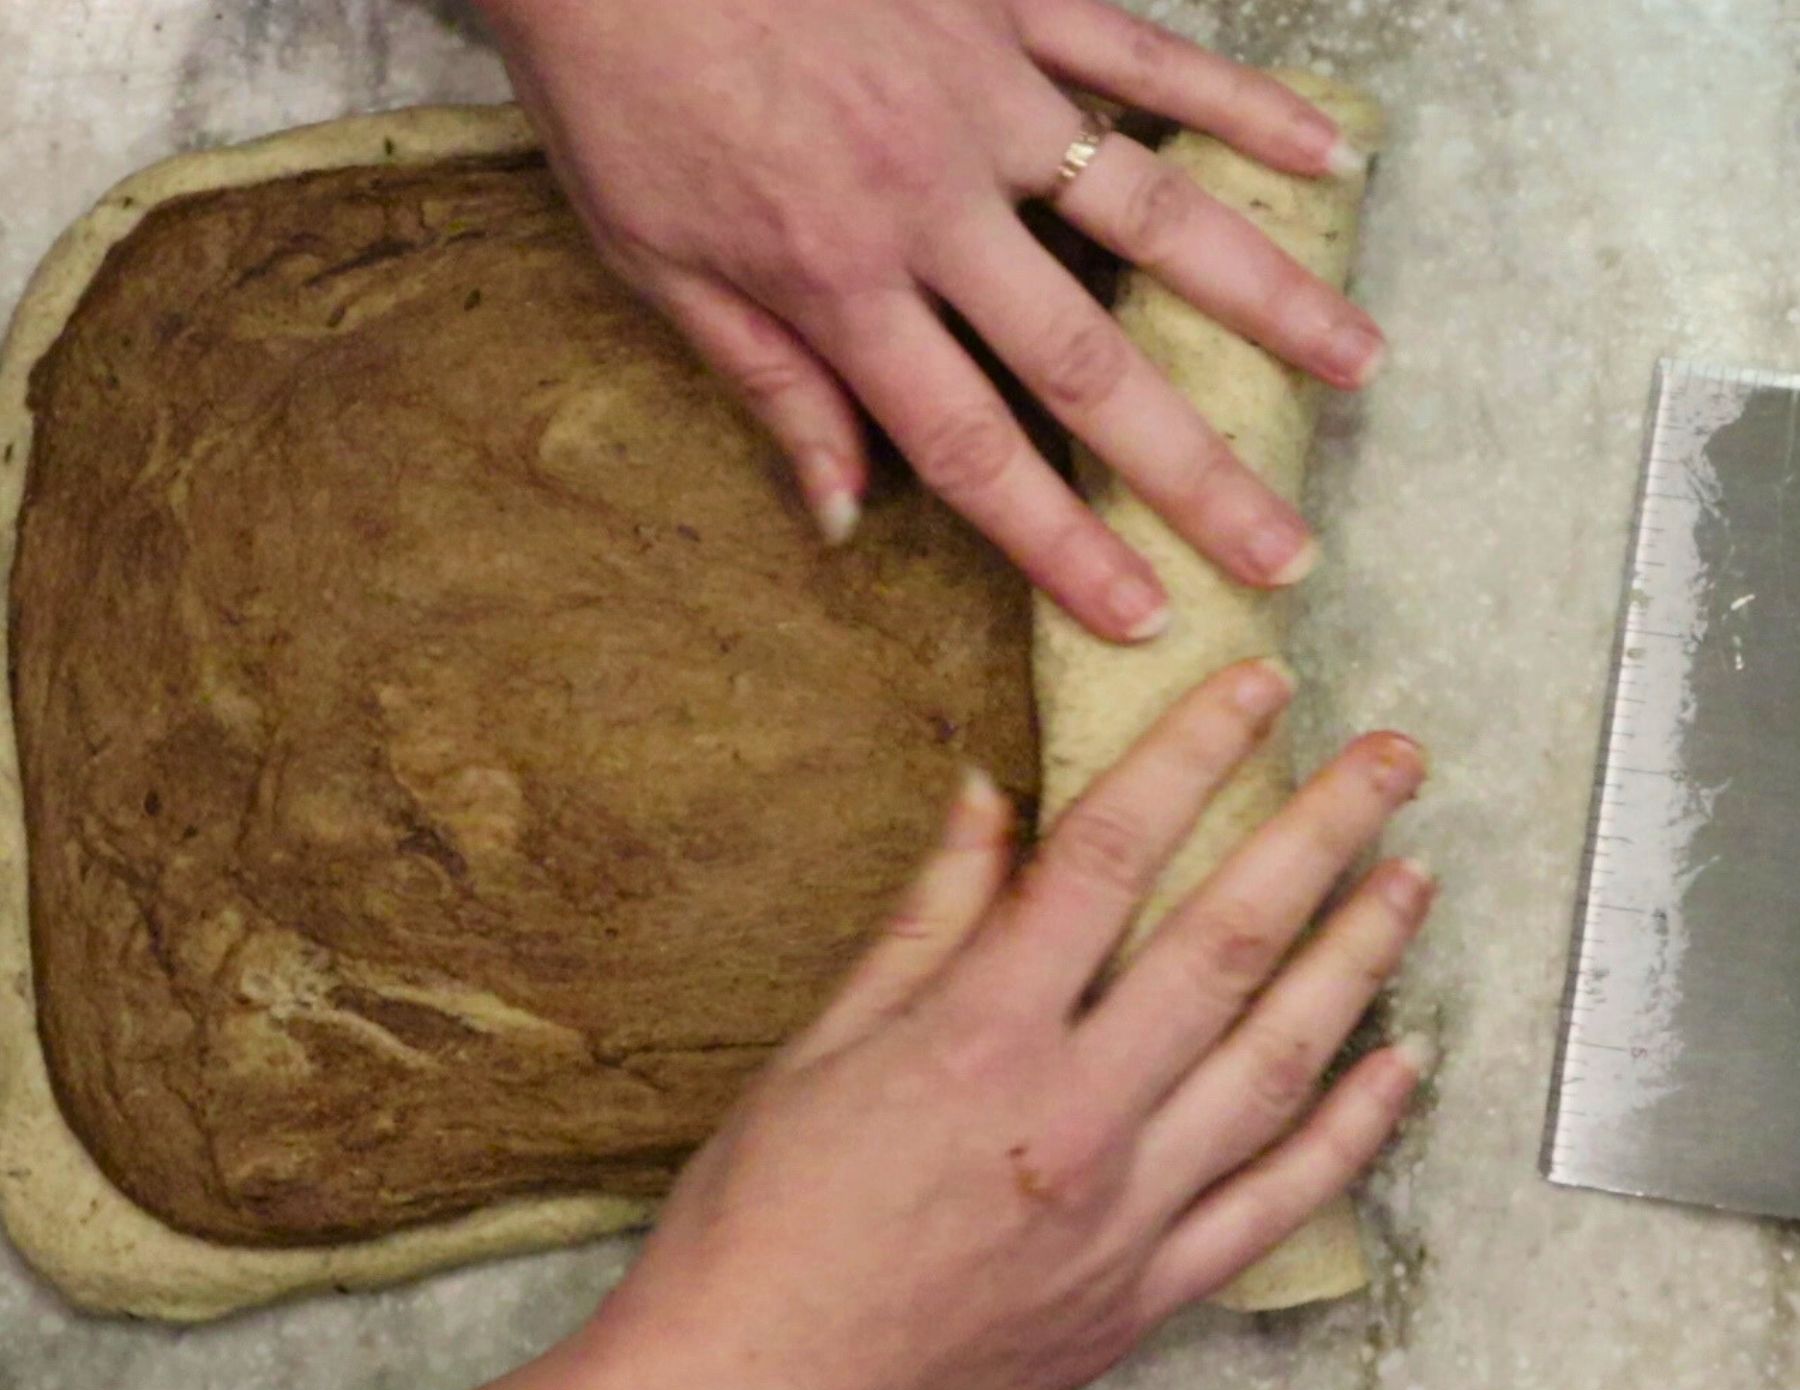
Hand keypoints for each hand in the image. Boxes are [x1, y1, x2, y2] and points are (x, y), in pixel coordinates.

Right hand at [394, 661, 1431, 1389]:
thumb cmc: (761, 1233)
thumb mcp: (820, 1050)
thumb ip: (926, 922)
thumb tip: (987, 805)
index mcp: (980, 1040)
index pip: (1110, 858)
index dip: (1189, 757)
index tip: (1250, 693)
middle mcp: (1075, 1118)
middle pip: (1228, 944)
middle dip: (1322, 833)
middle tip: (1390, 761)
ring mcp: (1128, 1213)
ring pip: (1280, 1062)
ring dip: (1360, 959)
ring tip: (1413, 879)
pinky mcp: (1148, 1292)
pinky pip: (1280, 1204)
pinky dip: (1353, 1131)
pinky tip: (1400, 1068)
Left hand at [477, 0, 1383, 641]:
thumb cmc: (619, 90)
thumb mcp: (657, 263)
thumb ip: (766, 384)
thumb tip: (844, 515)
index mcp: (841, 286)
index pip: (973, 450)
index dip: (1062, 544)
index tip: (1144, 615)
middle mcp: (936, 207)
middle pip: (1088, 365)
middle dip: (1194, 472)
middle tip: (1286, 549)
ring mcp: (990, 99)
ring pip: (1156, 214)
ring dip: (1266, 298)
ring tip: (1359, 366)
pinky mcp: (1012, 4)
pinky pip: (1149, 59)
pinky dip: (1243, 106)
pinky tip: (1329, 154)